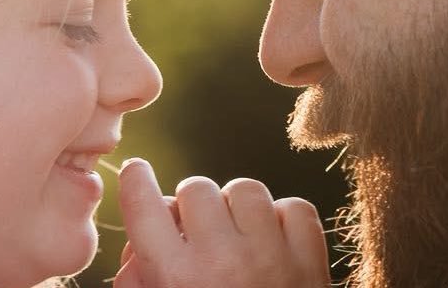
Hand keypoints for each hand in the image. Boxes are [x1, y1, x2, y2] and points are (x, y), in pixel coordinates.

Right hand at [113, 158, 329, 287]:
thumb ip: (141, 281)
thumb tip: (141, 246)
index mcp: (176, 278)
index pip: (144, 206)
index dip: (136, 181)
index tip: (138, 171)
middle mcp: (221, 260)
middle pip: (195, 188)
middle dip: (192, 207)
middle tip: (198, 233)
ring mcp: (270, 256)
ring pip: (244, 189)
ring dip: (237, 209)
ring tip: (238, 238)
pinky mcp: (310, 260)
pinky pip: (293, 208)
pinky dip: (283, 220)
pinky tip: (274, 245)